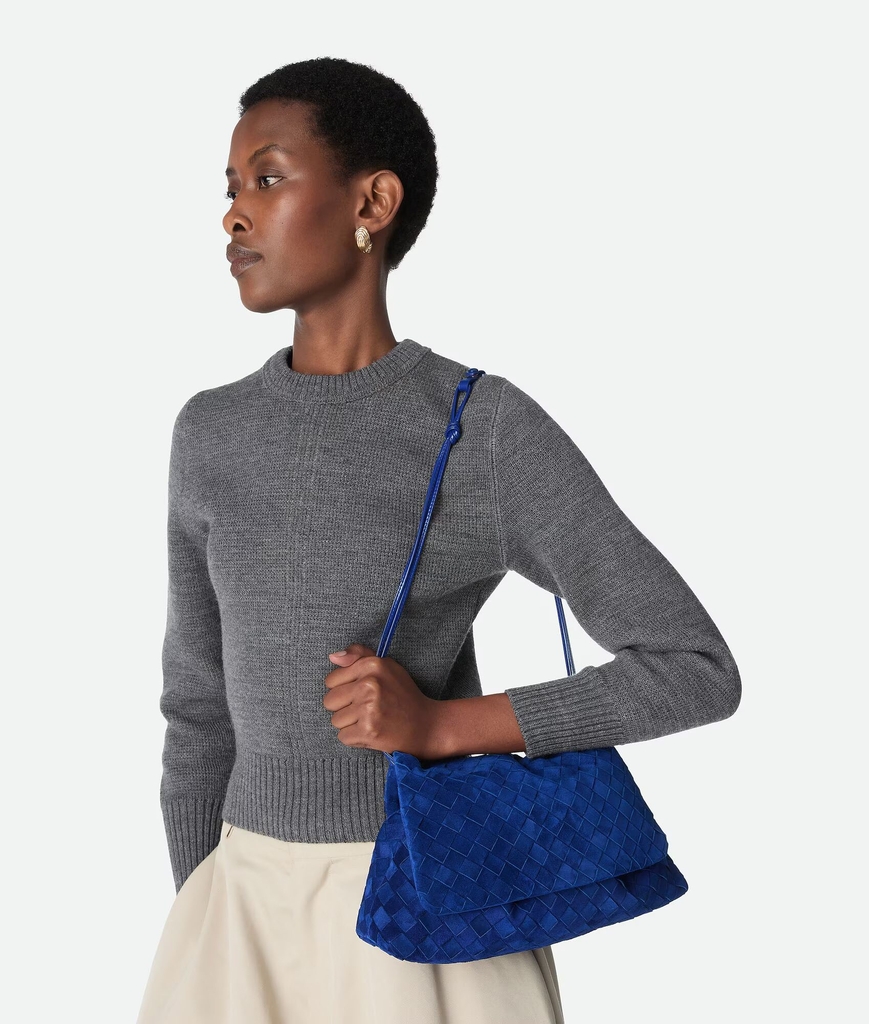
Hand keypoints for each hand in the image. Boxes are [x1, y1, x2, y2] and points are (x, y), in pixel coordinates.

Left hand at [324, 643, 443, 757]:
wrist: (426, 725)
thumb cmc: (403, 695)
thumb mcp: (386, 667)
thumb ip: (359, 656)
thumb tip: (333, 656)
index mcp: (372, 665)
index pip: (331, 680)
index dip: (343, 689)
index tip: (359, 693)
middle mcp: (369, 684)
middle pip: (330, 701)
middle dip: (344, 707)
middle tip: (365, 709)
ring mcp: (368, 708)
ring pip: (335, 720)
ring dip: (350, 724)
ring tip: (371, 720)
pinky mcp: (368, 731)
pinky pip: (343, 737)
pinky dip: (355, 738)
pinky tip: (372, 732)